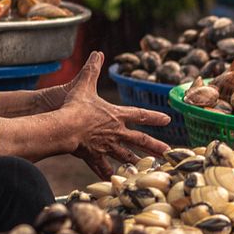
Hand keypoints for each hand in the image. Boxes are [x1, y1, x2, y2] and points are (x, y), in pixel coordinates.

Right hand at [60, 53, 170, 177]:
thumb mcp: (84, 84)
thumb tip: (96, 52)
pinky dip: (109, 175)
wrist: (65, 127)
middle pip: (140, 140)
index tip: (167, 119)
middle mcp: (116, 132)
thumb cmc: (75, 105)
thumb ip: (92, 69)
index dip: (153, 116)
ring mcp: (106, 146)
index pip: (140, 114)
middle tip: (169, 152)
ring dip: (138, 163)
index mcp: (116, 115)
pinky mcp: (94, 156)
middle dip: (155, 146)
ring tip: (149, 169)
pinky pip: (103, 168)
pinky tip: (116, 181)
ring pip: (126, 157)